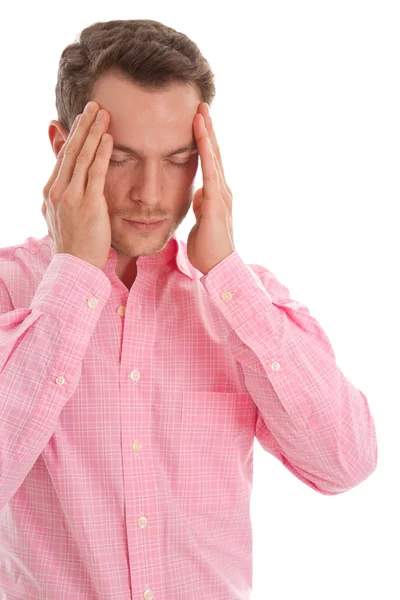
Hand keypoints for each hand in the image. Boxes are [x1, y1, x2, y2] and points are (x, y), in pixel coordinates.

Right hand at [41, 101, 112, 270]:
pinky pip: (96, 173)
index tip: (83, 117)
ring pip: (82, 157)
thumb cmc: (74, 243)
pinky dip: (103, 153)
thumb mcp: (60, 215)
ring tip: (103, 113)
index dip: (74, 134)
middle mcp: (58, 191)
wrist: (74, 266)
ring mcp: (72, 197)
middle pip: (72, 150)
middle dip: (83, 126)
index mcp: (51, 192)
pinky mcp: (88, 205)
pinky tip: (109, 137)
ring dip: (93, 132)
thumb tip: (63, 181)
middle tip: (94, 105)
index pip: (64, 156)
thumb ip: (62, 192)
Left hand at [187, 102, 234, 274]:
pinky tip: (201, 136)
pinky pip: (210, 171)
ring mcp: (221, 194)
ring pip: (213, 157)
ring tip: (201, 112)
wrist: (218, 266)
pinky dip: (205, 151)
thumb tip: (199, 194)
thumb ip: (202, 205)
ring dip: (207, 133)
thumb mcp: (201, 221)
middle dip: (207, 129)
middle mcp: (222, 190)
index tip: (197, 121)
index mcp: (216, 194)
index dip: (204, 141)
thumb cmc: (208, 248)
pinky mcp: (217, 201)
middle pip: (214, 153)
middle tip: (201, 105)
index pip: (209, 162)